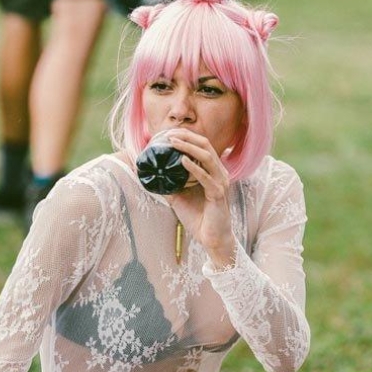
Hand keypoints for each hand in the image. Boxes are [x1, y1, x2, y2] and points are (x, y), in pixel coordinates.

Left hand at [165, 129, 236, 265]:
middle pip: (206, 145)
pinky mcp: (218, 194)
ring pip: (207, 157)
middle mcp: (219, 173)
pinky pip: (206, 177)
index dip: (187, 137)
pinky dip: (194, 168)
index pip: (202, 146)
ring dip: (189, 147)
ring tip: (173, 142)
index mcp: (212, 170)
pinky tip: (182, 161)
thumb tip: (150, 175)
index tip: (169, 133)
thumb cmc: (198, 217)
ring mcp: (221, 182)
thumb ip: (169, 184)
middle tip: (169, 133)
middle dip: (187, 137)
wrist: (211, 238)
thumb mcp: (179, 197)